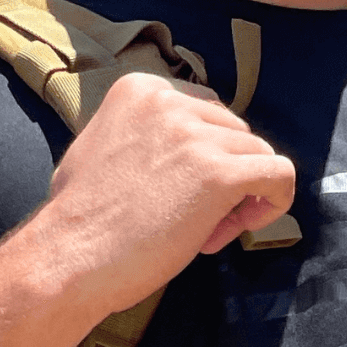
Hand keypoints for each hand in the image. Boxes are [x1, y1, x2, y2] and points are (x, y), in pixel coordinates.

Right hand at [38, 72, 295, 311]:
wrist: (66, 258)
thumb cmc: (78, 218)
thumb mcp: (101, 145)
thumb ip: (144, 134)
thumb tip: (183, 149)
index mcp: (141, 88)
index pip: (205, 111)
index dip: (202, 154)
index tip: (178, 193)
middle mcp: (170, 101)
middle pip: (234, 130)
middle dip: (223, 173)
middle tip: (192, 219)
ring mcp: (195, 135)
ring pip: (258, 153)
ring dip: (240, 196)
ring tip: (204, 232)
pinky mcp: (219, 173)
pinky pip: (279, 174)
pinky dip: (274, 200)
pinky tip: (246, 225)